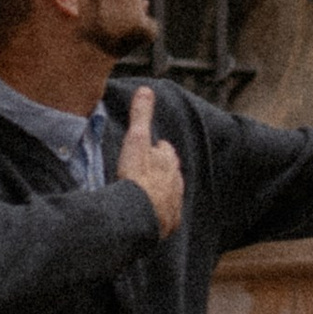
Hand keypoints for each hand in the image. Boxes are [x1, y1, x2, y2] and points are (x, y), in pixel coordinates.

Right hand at [119, 86, 183, 239]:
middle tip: (148, 171)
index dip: (158, 149)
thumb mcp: (136, 140)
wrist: (140, 214)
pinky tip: (152, 216)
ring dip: (161, 192)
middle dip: (161, 171)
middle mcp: (176, 182)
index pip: (165, 151)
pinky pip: (165, 218)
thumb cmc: (138, 175)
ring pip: (170, 195)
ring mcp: (173, 203)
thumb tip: (145, 89)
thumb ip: (141, 115)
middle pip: (170, 173)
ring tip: (148, 194)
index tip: (152, 148)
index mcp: (168, 161)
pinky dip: (160, 215)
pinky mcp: (168, 224)